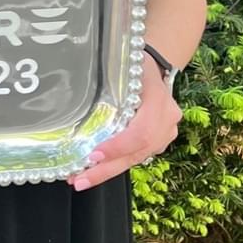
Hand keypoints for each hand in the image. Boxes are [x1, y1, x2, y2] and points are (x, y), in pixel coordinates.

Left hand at [68, 51, 180, 191]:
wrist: (158, 65)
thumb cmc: (135, 63)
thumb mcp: (123, 65)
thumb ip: (108, 83)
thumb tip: (75, 95)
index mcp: (158, 99)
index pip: (140, 132)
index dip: (118, 147)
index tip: (93, 155)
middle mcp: (167, 120)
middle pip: (137, 152)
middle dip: (106, 169)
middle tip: (79, 180)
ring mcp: (166, 133)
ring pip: (137, 158)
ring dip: (108, 170)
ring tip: (80, 178)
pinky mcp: (160, 141)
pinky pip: (137, 156)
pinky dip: (116, 164)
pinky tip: (95, 169)